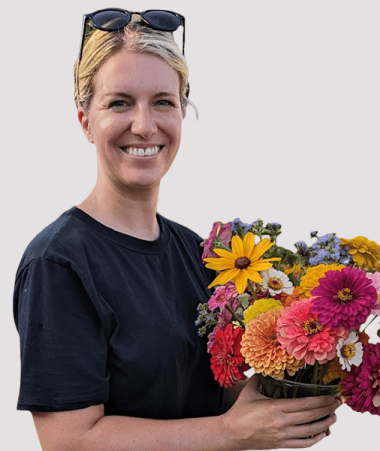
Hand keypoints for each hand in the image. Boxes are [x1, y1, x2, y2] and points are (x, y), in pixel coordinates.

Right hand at [221, 374, 341, 449]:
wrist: (232, 432)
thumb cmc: (240, 411)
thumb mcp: (250, 390)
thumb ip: (260, 378)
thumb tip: (268, 367)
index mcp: (275, 407)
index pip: (304, 404)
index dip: (321, 400)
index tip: (331, 395)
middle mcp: (282, 422)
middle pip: (311, 416)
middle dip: (328, 409)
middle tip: (338, 403)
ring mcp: (283, 435)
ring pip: (311, 431)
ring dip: (325, 423)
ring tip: (333, 417)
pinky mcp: (282, 444)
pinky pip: (304, 443)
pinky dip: (316, 439)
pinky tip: (322, 433)